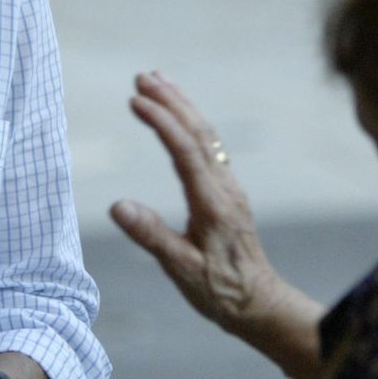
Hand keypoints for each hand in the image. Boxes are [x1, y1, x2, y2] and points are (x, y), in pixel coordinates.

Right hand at [113, 72, 325, 378]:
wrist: (259, 302)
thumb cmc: (220, 292)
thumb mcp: (181, 270)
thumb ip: (152, 236)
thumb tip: (118, 206)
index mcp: (213, 204)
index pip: (185, 151)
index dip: (161, 122)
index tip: (135, 99)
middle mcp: (224, 188)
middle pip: (199, 133)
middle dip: (171, 101)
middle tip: (142, 76)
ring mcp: (229, 188)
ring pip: (207, 136)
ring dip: (183, 106)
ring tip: (158, 81)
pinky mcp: (228, 193)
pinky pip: (210, 147)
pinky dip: (191, 124)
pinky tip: (180, 118)